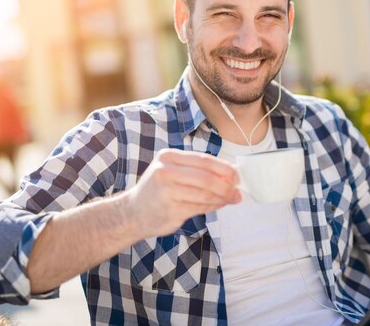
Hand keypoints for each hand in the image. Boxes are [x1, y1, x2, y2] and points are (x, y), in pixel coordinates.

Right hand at [124, 149, 241, 237]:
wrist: (132, 213)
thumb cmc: (158, 190)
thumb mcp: (172, 171)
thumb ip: (198, 171)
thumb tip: (230, 175)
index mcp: (168, 157)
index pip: (204, 160)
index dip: (224, 168)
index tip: (237, 175)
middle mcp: (165, 172)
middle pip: (206, 177)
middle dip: (226, 185)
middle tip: (237, 191)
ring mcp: (167, 192)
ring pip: (205, 194)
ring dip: (222, 198)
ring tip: (230, 199)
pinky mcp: (170, 210)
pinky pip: (200, 208)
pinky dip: (213, 207)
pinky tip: (218, 205)